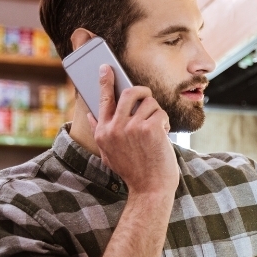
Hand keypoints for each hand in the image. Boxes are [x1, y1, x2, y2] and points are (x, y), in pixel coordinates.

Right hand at [87, 64, 178, 196]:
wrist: (150, 189)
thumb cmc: (133, 171)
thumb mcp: (109, 153)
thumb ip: (101, 132)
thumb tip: (91, 114)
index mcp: (103, 132)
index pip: (103, 100)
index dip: (105, 81)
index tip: (106, 68)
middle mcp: (115, 128)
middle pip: (128, 92)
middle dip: (142, 91)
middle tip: (147, 97)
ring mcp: (132, 127)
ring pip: (148, 102)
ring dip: (156, 112)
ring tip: (157, 128)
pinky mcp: (150, 129)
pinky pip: (160, 112)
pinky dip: (165, 122)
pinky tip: (164, 135)